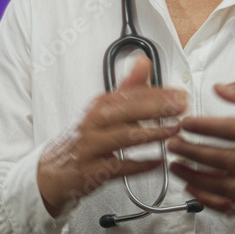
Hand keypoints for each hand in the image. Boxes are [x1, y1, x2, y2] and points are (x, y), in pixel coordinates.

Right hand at [37, 56, 186, 216]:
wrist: (53, 171)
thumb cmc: (84, 138)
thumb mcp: (103, 110)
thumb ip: (128, 87)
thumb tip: (143, 61)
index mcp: (99, 105)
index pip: (130, 93)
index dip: (157, 93)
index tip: (180, 94)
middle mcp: (93, 122)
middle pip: (126, 111)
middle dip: (156, 107)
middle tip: (181, 107)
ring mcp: (90, 147)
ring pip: (122, 137)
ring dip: (151, 133)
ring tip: (173, 131)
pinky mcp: (90, 171)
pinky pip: (118, 167)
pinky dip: (139, 165)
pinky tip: (158, 162)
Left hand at [167, 81, 234, 215]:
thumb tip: (220, 88)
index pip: (234, 130)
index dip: (206, 127)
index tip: (186, 123)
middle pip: (226, 160)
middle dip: (195, 153)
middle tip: (174, 145)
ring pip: (228, 187)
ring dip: (198, 178)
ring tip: (178, 166)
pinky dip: (212, 202)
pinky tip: (194, 190)